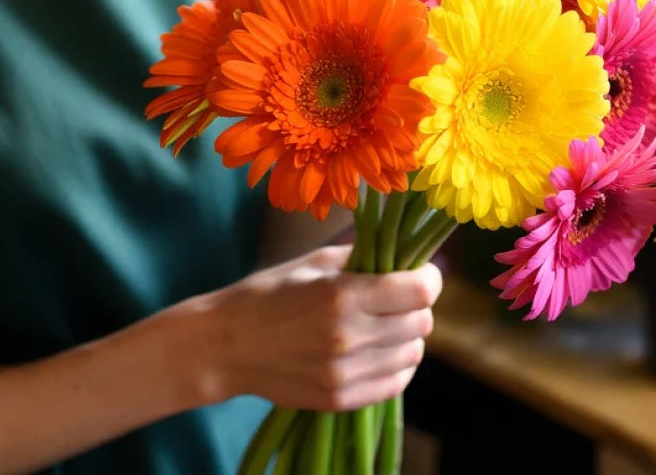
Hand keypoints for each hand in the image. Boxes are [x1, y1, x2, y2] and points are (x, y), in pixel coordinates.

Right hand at [198, 245, 441, 411]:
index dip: (429, 278)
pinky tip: (377, 352)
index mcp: (342, 294)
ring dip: (407, 337)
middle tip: (398, 299)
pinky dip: (395, 366)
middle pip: (421, 323)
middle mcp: (347, 336)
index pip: (420, 291)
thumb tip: (409, 256)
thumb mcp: (314, 262)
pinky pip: (395, 384)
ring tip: (385, 327)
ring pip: (413, 355)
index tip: (422, 273)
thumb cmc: (270, 293)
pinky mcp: (339, 399)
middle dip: (416, 306)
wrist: (226, 345)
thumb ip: (365, 258)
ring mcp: (344, 373)